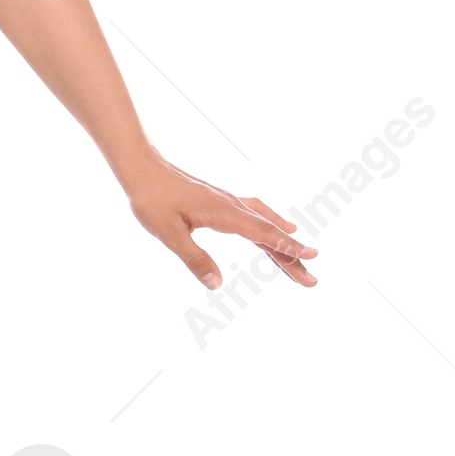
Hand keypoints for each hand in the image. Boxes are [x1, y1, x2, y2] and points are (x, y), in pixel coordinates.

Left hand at [123, 154, 317, 290]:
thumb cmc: (152, 200)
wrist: (142, 170)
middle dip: (292, 255)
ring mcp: (229, 202)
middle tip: (312, 279)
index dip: (287, 247)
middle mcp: (232, 206)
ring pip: (265, 224)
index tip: (311, 257)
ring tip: (304, 258)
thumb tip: (217, 285)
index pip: (262, 235)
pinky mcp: (222, 202)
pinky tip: (282, 226)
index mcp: (223, 213)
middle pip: (269, 233)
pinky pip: (256, 214)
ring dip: (284, 242)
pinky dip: (272, 223)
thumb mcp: (169, 233)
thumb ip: (194, 259)